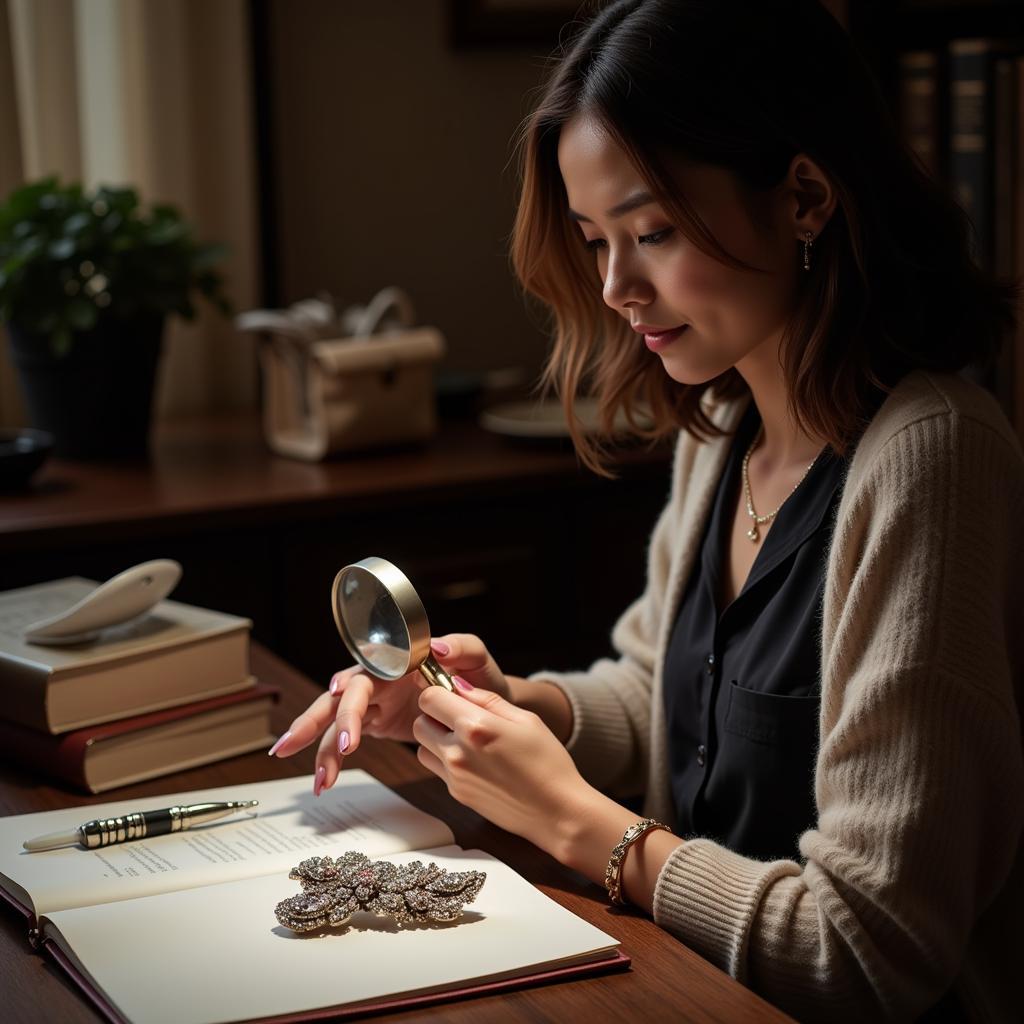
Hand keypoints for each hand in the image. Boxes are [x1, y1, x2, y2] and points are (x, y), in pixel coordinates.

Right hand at [268, 634, 512, 795]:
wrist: (489, 705)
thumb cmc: (480, 676)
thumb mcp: (477, 658)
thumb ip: (463, 647)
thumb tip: (439, 647)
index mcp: (397, 662)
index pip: (368, 672)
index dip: (351, 685)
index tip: (339, 696)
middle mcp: (379, 680)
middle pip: (338, 698)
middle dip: (313, 719)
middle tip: (291, 744)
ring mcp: (374, 702)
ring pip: (335, 723)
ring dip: (321, 749)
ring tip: (318, 782)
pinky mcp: (375, 722)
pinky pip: (346, 740)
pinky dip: (334, 759)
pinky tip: (324, 781)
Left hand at [413, 679, 595, 858]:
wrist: (557, 812)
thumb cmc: (548, 762)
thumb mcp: (526, 719)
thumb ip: (488, 699)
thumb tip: (459, 685)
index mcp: (475, 726)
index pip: (430, 698)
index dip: (440, 691)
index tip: (454, 695)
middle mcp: (457, 751)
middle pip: (420, 722)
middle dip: (435, 715)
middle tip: (460, 717)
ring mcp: (455, 776)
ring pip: (422, 747)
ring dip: (436, 739)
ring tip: (466, 741)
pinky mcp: (457, 794)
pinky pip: (437, 769)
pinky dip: (446, 761)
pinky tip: (475, 761)